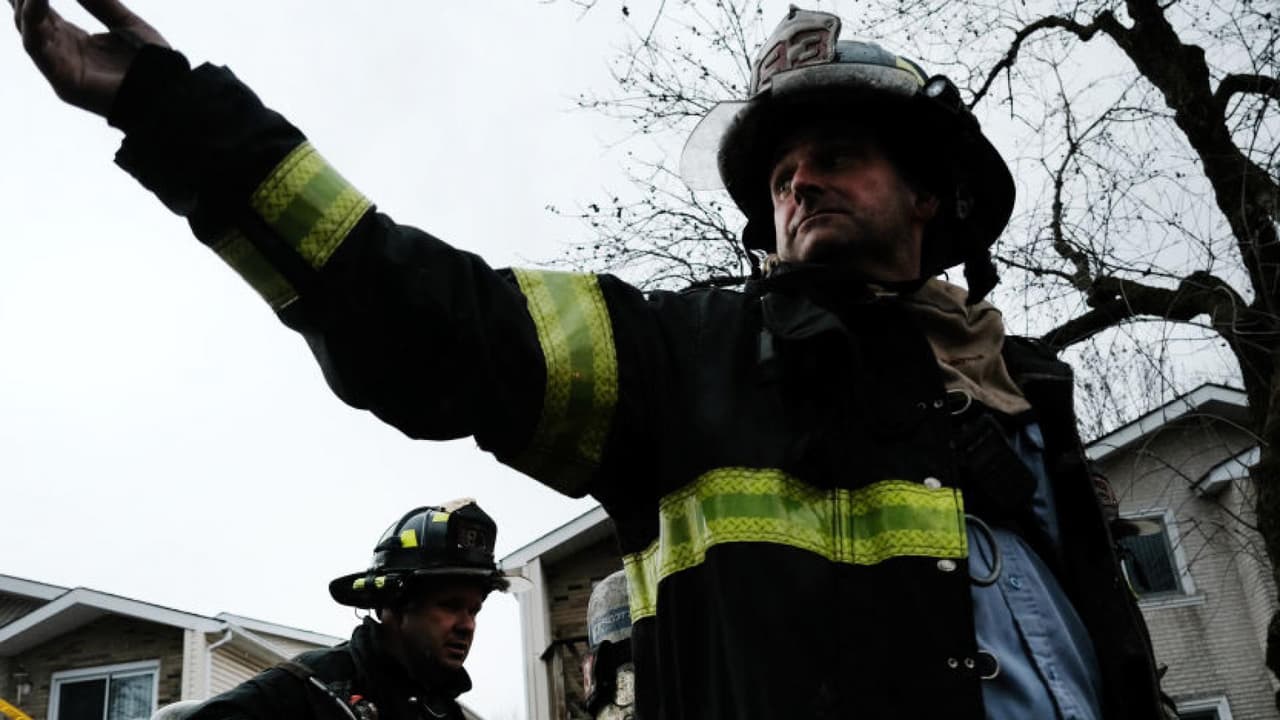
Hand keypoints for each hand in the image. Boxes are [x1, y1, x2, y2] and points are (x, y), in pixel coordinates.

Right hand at [11, 0, 167, 116]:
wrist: (168, 95)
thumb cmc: (153, 64)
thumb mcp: (125, 24)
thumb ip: (100, 1)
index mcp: (75, 41)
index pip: (42, 12)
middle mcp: (63, 54)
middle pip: (29, 19)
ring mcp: (60, 68)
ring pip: (27, 29)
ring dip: (23, 4)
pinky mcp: (62, 81)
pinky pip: (35, 46)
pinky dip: (32, 19)